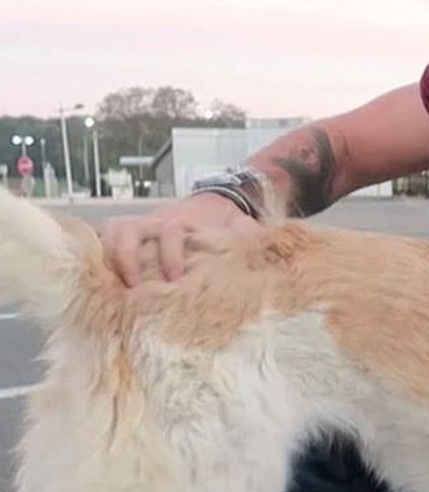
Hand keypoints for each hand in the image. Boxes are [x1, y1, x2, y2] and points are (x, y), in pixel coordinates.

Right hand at [101, 193, 262, 286]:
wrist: (216, 202)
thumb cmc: (227, 222)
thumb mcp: (243, 228)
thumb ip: (251, 240)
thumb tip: (264, 254)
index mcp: (185, 220)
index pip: (171, 232)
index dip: (172, 255)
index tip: (177, 280)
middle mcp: (157, 221)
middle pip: (130, 231)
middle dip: (130, 260)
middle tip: (136, 289)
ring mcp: (140, 225)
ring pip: (114, 233)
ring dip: (112, 259)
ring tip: (114, 288)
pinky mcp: (130, 232)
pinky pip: (107, 237)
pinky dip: (101, 254)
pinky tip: (101, 279)